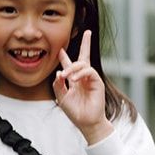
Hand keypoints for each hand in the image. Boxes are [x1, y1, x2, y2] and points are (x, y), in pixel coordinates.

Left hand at [52, 29, 112, 144]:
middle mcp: (83, 78)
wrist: (86, 123)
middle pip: (84, 57)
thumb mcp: (62, 99)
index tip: (61, 50)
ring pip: (83, 64)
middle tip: (88, 32)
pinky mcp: (97, 82)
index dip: (65, 57)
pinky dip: (81, 73)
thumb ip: (58, 86)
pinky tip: (74, 79)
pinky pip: (89, 71)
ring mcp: (91, 79)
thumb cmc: (75, 113)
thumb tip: (58, 74)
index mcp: (74, 81)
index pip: (70, 66)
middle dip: (86, 44)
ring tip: (66, 76)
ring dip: (72, 68)